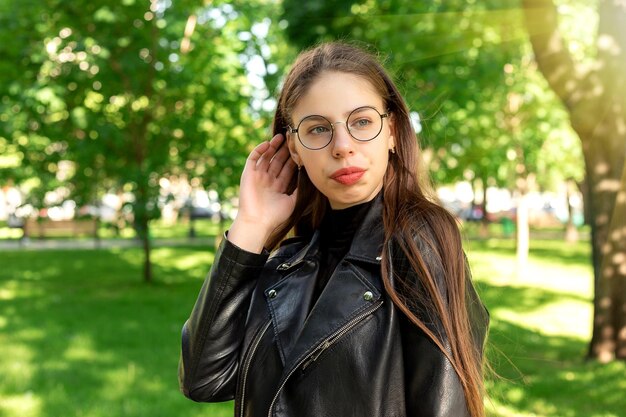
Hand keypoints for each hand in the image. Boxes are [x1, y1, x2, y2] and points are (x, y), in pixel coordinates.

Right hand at [228, 134, 297, 252]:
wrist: (258, 222)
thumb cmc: (275, 215)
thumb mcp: (292, 201)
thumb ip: (299, 189)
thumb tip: (308, 178)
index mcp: (278, 186)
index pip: (287, 169)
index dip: (293, 159)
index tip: (301, 149)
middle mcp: (268, 180)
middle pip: (278, 161)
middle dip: (285, 150)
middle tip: (292, 139)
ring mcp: (258, 176)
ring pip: (266, 157)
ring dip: (273, 147)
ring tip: (281, 137)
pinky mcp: (248, 174)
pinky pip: (253, 159)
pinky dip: (259, 150)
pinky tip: (268, 143)